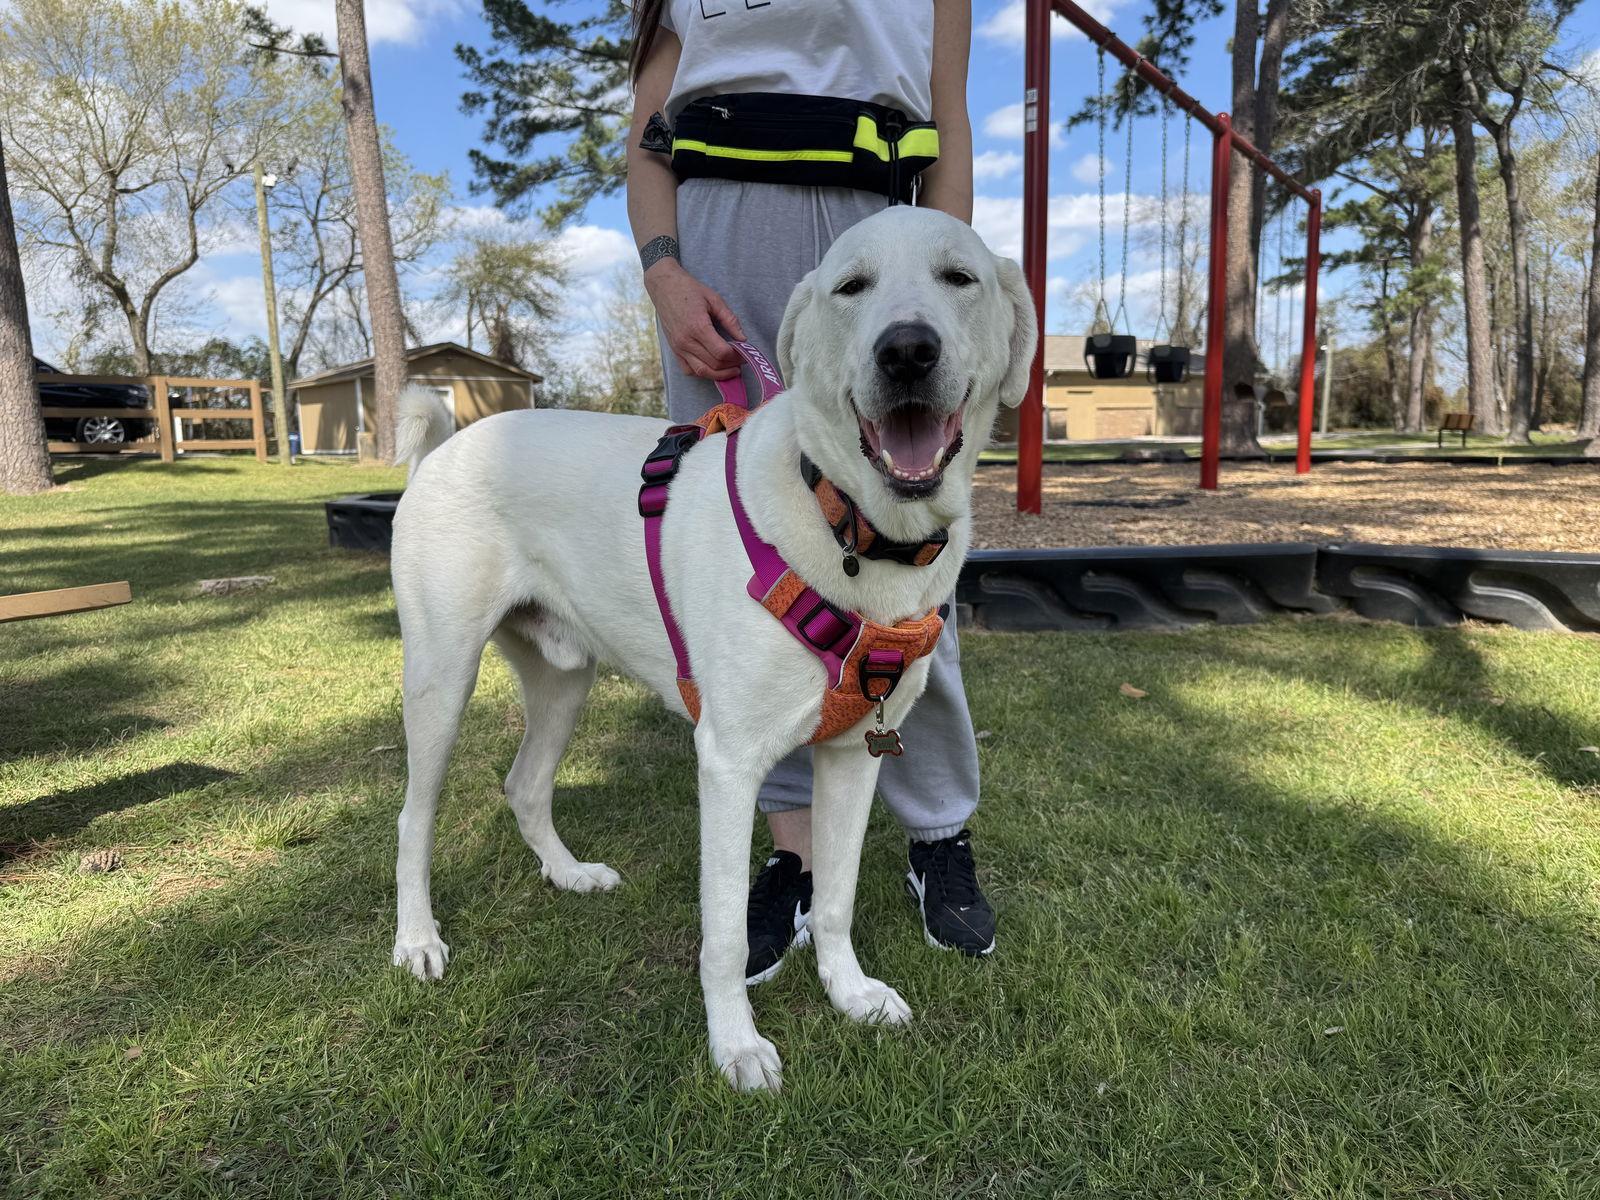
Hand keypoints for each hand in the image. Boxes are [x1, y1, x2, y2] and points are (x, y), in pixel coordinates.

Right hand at [644, 260, 745, 379]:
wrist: (664, 287)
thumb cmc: (690, 290)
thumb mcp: (714, 299)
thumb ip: (730, 320)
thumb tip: (743, 339)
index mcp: (698, 327)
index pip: (722, 352)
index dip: (737, 356)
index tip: (746, 353)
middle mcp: (686, 341)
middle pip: (714, 364)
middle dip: (732, 366)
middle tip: (742, 361)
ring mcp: (678, 348)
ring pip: (702, 371)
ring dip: (719, 374)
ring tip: (732, 369)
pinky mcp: (674, 350)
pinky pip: (689, 370)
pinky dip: (703, 372)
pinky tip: (713, 368)